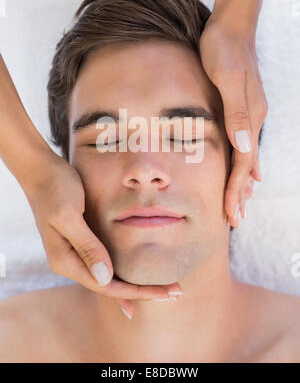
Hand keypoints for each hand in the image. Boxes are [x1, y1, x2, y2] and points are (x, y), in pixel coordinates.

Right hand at [23, 150, 181, 318]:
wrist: (41, 172)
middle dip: (141, 293)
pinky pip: (105, 265)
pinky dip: (122, 274)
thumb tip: (106, 277)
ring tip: (162, 289)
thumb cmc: (55, 189)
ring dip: (134, 285)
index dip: (137, 292)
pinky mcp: (81, 242)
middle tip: (174, 294)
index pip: (106, 286)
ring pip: (108, 278)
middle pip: (109, 287)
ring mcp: (74, 254)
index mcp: (65, 260)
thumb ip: (86, 246)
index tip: (164, 293)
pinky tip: (133, 281)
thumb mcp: (69, 215)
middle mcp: (69, 263)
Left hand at [199, 16, 267, 226]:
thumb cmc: (224, 49)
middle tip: (235, 219)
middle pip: (247, 165)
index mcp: (249, 117)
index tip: (231, 214)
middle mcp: (252, 119)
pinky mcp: (242, 107)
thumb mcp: (227, 77)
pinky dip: (243, 163)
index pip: (243, 163)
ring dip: (242, 182)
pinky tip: (245, 170)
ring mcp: (249, 114)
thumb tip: (244, 146)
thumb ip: (237, 112)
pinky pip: (244, 144)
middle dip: (240, 193)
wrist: (232, 26)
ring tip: (239, 203)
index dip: (235, 190)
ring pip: (247, 157)